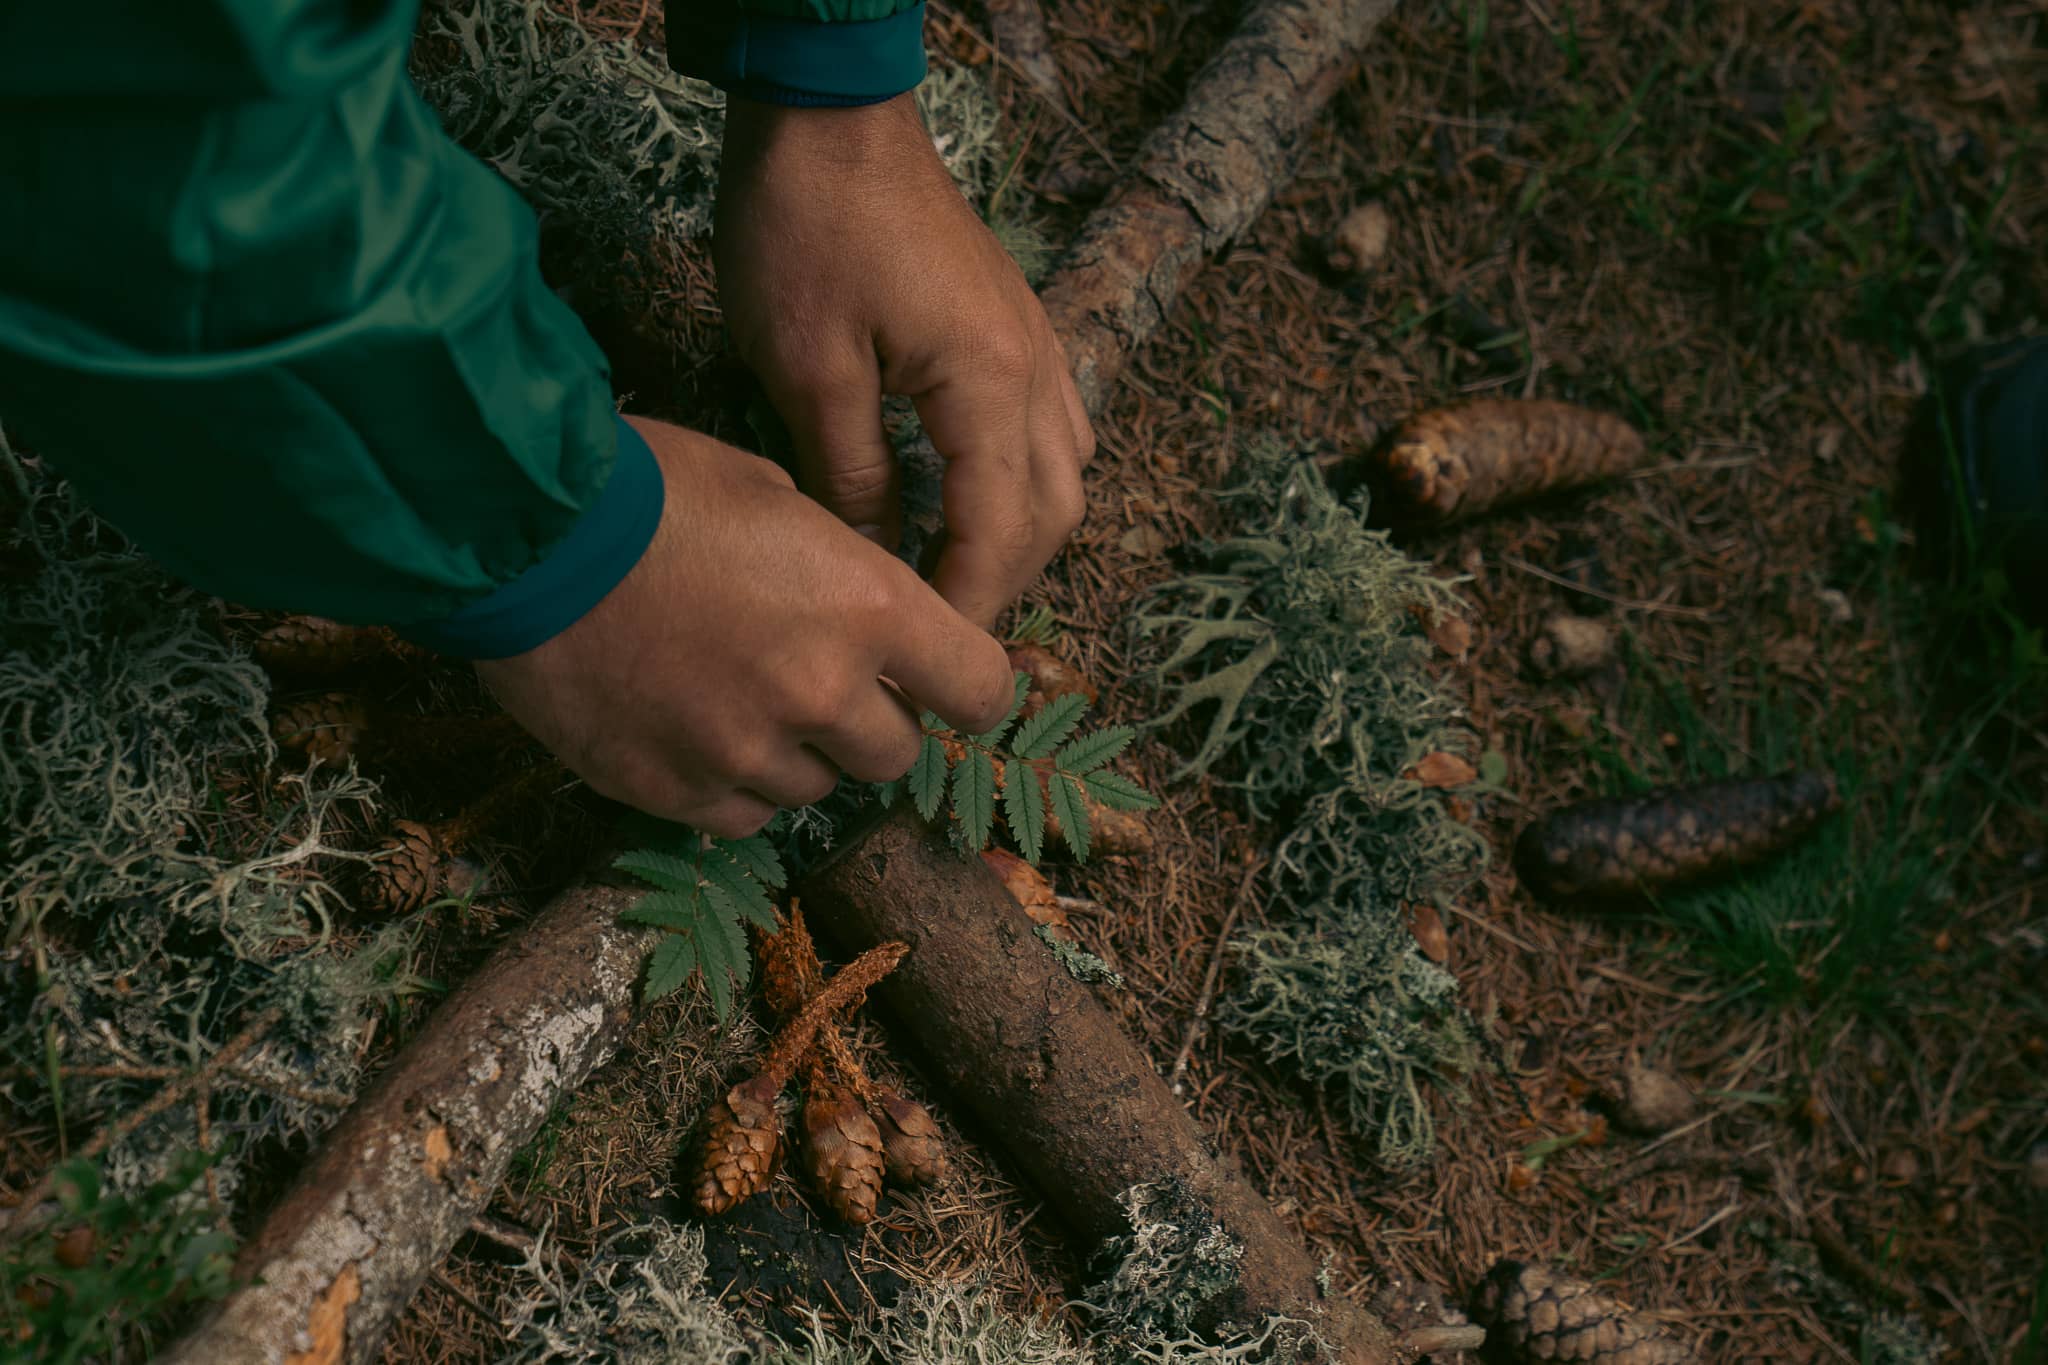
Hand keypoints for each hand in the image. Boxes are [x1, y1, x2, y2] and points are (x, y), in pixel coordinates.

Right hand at [475, 417, 1015, 836]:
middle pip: (898, 751)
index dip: (969, 686)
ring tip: (738, 691)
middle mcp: (821, 692)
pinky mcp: (674, 792)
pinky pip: (744, 814)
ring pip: (819, 786)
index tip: (946, 680)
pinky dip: (735, 783)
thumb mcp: (772, 493)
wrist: (517, 533)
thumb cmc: (647, 487)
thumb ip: (839, 565)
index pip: (980, 690)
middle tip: (820, 675)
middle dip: (872, 717)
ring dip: (800, 750)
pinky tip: (697, 728)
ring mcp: (746, 752)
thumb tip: (866, 610)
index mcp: (865, 605)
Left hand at [715, 94, 1093, 628]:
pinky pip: (1051, 426)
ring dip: (1018, 535)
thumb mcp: (806, 368)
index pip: (1000, 531)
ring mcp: (1036, 341)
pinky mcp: (1015, 323)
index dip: (967, 605)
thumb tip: (874, 563)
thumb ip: (851, 476)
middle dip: (1002, 581)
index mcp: (989, 384)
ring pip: (1065, 472)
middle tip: (937, 628)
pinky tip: (965, 495)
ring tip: (950, 573)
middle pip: (1054, 512)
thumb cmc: (806, 228)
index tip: (930, 661)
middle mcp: (1036, 368)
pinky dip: (1020, 481)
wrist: (830, 114)